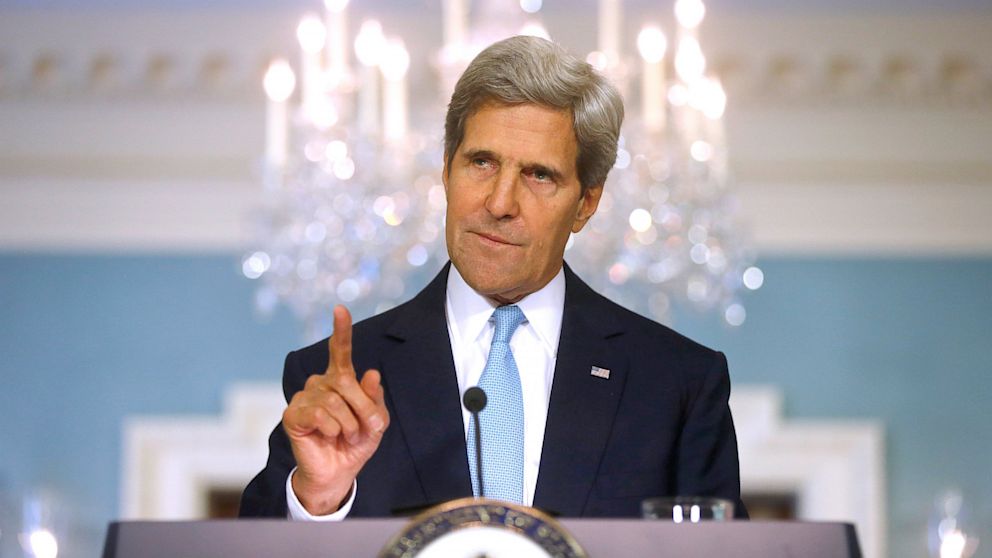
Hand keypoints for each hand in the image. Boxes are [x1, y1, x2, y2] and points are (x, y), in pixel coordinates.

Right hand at [283, 305, 389, 514]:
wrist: (338, 473)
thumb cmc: (355, 444)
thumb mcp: (375, 423)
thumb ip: (374, 399)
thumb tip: (372, 372)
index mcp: (340, 380)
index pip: (339, 351)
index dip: (341, 330)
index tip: (340, 309)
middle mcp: (320, 384)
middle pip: (346, 381)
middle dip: (363, 407)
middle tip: (368, 428)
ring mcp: (304, 397)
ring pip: (334, 400)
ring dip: (348, 423)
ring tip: (345, 435)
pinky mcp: (292, 414)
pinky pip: (318, 414)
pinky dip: (331, 429)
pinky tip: (328, 436)